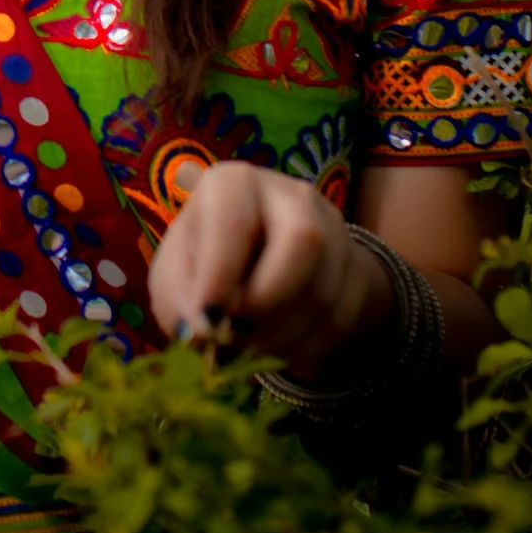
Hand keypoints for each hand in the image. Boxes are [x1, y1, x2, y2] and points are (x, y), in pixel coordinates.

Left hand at [147, 164, 393, 379]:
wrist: (262, 263)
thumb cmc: (207, 261)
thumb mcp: (178, 270)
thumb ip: (179, 296)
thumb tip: (197, 331)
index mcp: (234, 184)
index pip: (235, 220)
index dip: (221, 274)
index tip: (205, 321)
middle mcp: (290, 195)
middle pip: (304, 241)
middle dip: (267, 302)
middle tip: (234, 337)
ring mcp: (331, 230)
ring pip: (323, 291)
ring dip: (281, 336)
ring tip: (247, 348)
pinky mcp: (354, 269)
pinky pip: (339, 320)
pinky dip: (304, 349)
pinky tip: (276, 347)